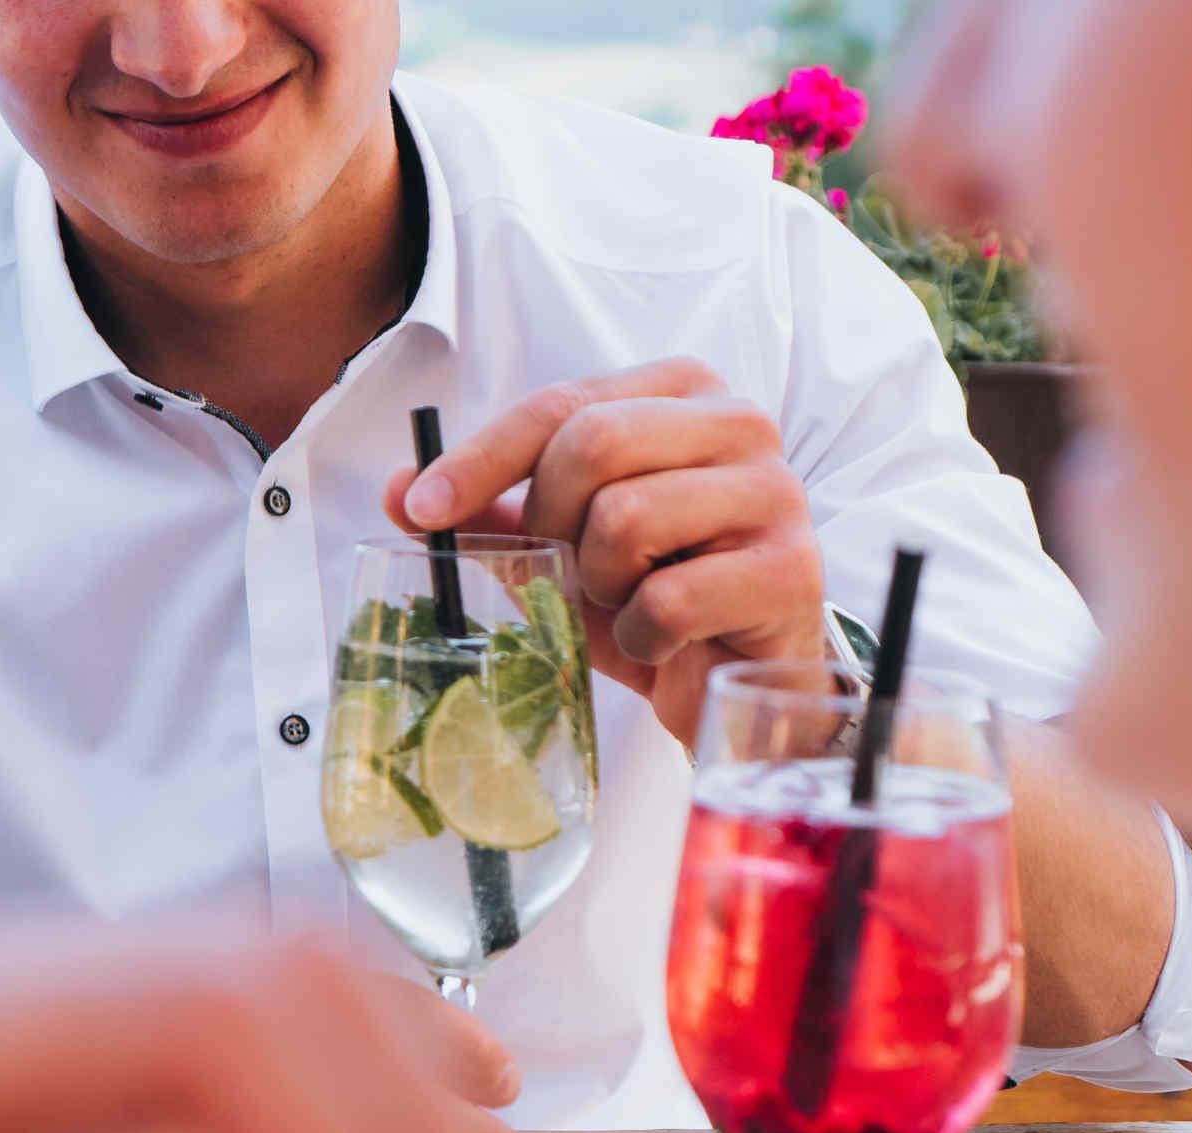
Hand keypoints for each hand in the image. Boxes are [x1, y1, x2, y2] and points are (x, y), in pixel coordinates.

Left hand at [391, 359, 828, 745]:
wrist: (741, 680)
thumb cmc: (656, 597)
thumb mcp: (564, 548)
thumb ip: (493, 514)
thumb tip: (400, 493)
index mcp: (681, 392)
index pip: (561, 405)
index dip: (481, 458)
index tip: (423, 506)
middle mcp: (739, 422)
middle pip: (594, 443)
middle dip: (552, 522)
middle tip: (563, 573)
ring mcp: (774, 492)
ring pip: (628, 517)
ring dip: (600, 584)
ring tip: (627, 602)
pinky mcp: (790, 570)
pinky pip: (668, 597)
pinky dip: (641, 635)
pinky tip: (665, 641)